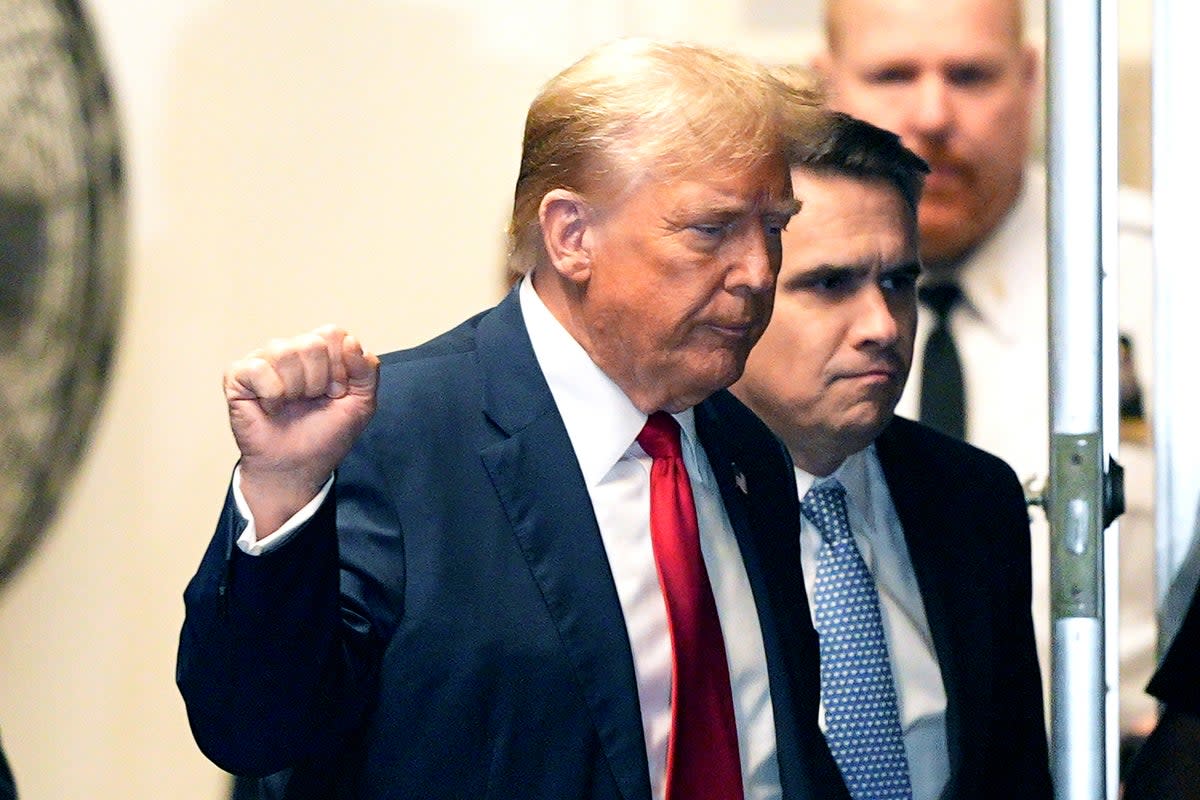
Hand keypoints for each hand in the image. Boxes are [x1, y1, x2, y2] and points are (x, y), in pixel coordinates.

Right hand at [223, 325, 379, 535]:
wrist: (297, 467)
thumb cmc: (325, 435)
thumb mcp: (361, 404)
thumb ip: (367, 371)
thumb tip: (351, 342)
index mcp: (320, 353)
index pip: (333, 333)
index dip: (340, 366)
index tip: (336, 392)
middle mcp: (291, 351)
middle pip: (311, 343)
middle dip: (319, 380)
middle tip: (313, 401)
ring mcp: (263, 361)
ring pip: (285, 352)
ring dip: (296, 388)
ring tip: (292, 405)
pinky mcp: (238, 376)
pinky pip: (258, 368)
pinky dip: (272, 394)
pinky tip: (272, 408)